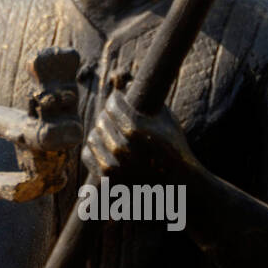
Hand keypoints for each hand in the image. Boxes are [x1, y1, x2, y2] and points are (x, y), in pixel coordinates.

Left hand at [82, 90, 199, 185]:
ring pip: (93, 137)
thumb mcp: (167, 120)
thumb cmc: (174, 149)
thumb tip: (126, 78)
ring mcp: (115, 167)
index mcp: (139, 130)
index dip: (114, 100)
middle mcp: (124, 149)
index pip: (113, 105)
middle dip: (107, 115)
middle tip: (112, 113)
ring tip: (108, 129)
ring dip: (99, 130)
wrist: (179, 188)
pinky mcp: (108, 181)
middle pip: (103, 120)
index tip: (117, 99)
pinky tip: (102, 144)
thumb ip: (148, 99)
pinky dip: (92, 148)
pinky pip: (88, 155)